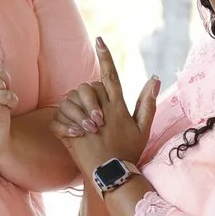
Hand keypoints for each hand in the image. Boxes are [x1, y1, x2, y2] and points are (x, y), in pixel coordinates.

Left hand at [52, 37, 160, 175]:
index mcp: (118, 108)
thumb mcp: (144, 129)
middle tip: (93, 111)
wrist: (112, 176)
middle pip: (89, 86)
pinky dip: (62, 121)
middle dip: (89, 94)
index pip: (111, 76)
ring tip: (82, 122)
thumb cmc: (130, 152)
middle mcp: (100, 111)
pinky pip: (59, 117)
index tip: (99, 39)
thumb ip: (148, 103)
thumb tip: (155, 78)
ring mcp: (84, 122)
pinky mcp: (70, 133)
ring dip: (75, 107)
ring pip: (72, 99)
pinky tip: (70, 129)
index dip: (105, 57)